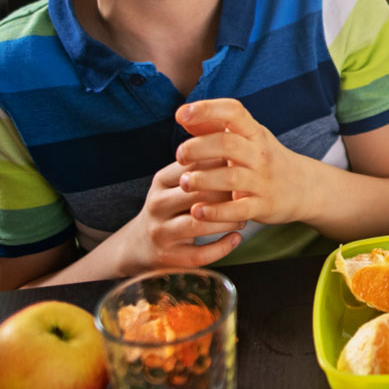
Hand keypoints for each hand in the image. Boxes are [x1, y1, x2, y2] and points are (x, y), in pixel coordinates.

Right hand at [105, 162, 246, 274]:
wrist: (140, 244)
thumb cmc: (171, 205)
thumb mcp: (176, 180)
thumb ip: (200, 162)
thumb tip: (230, 131)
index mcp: (161, 180)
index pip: (195, 166)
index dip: (224, 167)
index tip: (243, 168)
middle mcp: (157, 205)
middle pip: (199, 194)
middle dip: (229, 195)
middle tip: (248, 196)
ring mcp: (161, 232)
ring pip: (199, 224)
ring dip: (228, 220)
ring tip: (243, 217)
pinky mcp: (169, 257)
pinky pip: (200, 254)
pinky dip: (222, 246)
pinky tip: (235, 238)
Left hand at [173, 98, 307, 227]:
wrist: (306, 187)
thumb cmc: (265, 159)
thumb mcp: (248, 138)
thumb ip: (214, 127)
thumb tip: (183, 115)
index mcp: (254, 133)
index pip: (233, 112)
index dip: (206, 109)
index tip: (181, 114)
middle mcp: (260, 154)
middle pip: (228, 144)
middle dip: (198, 148)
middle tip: (180, 156)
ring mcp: (263, 181)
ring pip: (231, 177)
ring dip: (202, 180)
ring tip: (184, 183)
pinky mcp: (263, 206)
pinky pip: (238, 209)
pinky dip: (216, 212)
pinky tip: (197, 211)